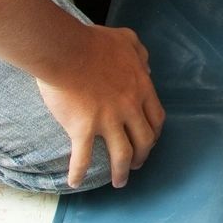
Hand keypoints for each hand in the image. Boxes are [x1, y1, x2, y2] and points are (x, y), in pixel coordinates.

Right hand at [36, 24, 164, 188]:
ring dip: (121, 172)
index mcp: (141, 88)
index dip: (154, 133)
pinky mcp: (83, 128)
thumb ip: (140, 54)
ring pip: (122, 155)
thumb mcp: (127, 40)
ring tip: (119, 182)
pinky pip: (83, 158)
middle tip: (136, 165)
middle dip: (142, 156)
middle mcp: (129, 108)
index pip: (156, 118)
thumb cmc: (93, 42)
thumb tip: (147, 67)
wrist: (66, 50)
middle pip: (143, 140)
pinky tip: (75, 182)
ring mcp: (108, 120)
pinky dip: (79, 172)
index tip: (150, 141)